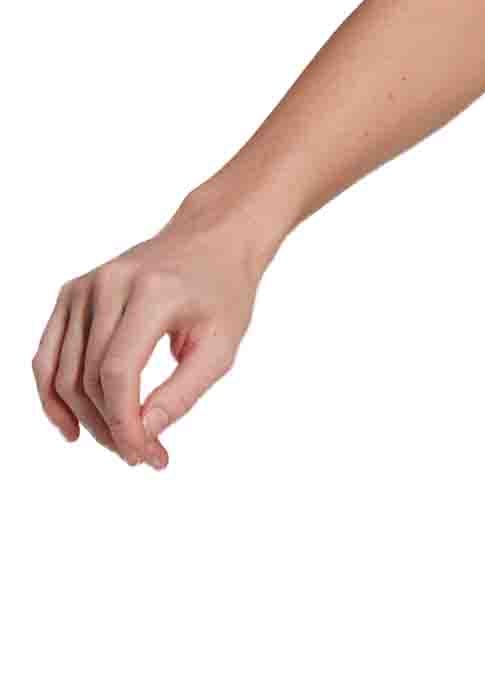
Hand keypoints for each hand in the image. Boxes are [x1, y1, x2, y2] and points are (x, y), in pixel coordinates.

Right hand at [32, 208, 262, 468]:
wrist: (212, 240)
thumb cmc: (223, 292)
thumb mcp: (221, 346)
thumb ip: (182, 393)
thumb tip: (142, 434)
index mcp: (153, 291)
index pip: (118, 371)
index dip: (124, 423)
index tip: (147, 455)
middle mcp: (111, 283)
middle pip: (88, 376)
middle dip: (111, 427)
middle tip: (142, 454)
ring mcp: (85, 285)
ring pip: (64, 372)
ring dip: (85, 419)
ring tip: (119, 443)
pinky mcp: (72, 292)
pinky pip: (48, 354)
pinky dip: (52, 394)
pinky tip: (71, 427)